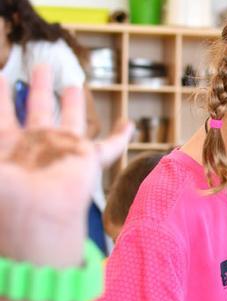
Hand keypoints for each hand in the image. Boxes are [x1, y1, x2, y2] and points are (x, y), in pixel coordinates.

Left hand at [0, 65, 132, 265]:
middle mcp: (33, 145)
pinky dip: (119, 136)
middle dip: (36, 86)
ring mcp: (61, 152)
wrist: (35, 223)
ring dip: (72, 102)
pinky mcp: (86, 162)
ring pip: (69, 120)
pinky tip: (129, 123)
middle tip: (36, 66)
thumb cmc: (3, 196)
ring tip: (73, 82)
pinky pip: (108, 147)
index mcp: (4, 143)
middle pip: (35, 108)